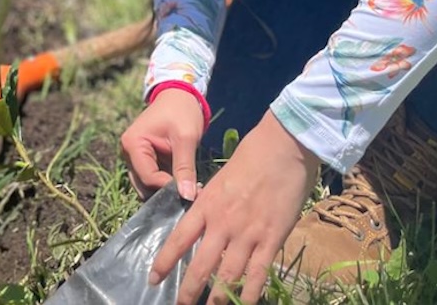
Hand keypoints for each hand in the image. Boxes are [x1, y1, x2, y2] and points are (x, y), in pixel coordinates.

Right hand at [120, 88, 205, 200]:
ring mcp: (135, 158)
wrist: (179, 96)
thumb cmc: (182, 111)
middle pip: (144, 185)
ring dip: (166, 189)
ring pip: (147, 185)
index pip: (148, 177)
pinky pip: (153, 179)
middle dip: (165, 192)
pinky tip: (184, 182)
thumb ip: (185, 168)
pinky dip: (167, 183)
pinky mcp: (144, 160)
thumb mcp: (186, 138)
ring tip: (189, 187)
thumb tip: (188, 196)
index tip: (191, 192)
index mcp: (133, 144)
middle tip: (191, 193)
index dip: (168, 188)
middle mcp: (128, 153)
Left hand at [149, 111, 320, 304]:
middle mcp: (222, 223)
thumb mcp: (220, 180)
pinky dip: (250, 292)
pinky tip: (243, 304)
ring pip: (227, 275)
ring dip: (217, 298)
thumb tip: (201, 222)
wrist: (282, 146)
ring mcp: (248, 233)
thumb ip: (210, 203)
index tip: (154, 279)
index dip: (164, 262)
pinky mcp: (272, 238)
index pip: (179, 240)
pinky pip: (258, 273)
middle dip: (189, 291)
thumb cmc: (251, 157)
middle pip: (200, 266)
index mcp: (206, 205)